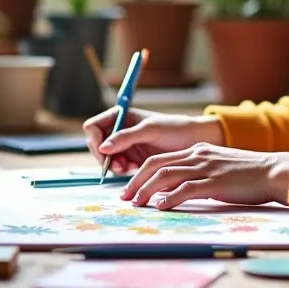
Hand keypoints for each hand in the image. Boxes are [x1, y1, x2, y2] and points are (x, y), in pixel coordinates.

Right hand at [83, 107, 224, 174]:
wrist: (194, 142)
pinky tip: (134, 170)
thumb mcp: (150, 130)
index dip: (95, 140)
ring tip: (128, 169)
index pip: (94, 127)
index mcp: (121, 116)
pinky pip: (117, 167)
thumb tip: (102, 147)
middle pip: (96, 145)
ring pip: (106, 158)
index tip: (105, 152)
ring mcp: (126, 146)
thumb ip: (126, 137)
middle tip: (120, 166)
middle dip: (104, 156)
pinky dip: (122, 171)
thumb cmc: (175, 129)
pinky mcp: (133, 159)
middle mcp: (120, 130)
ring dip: (113, 165)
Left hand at [119, 143, 288, 210]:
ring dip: (147, 190)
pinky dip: (170, 198)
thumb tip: (174, 190)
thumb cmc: (247, 174)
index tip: (129, 188)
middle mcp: (198, 155)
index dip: (140, 173)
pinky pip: (186, 189)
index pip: (160, 158)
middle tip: (125, 197)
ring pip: (167, 176)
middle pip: (157, 165)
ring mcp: (206, 168)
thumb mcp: (217, 167)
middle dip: (136, 181)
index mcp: (197, 150)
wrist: (272, 172)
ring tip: (137, 204)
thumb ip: (196, 173)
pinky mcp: (215, 182)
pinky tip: (161, 207)